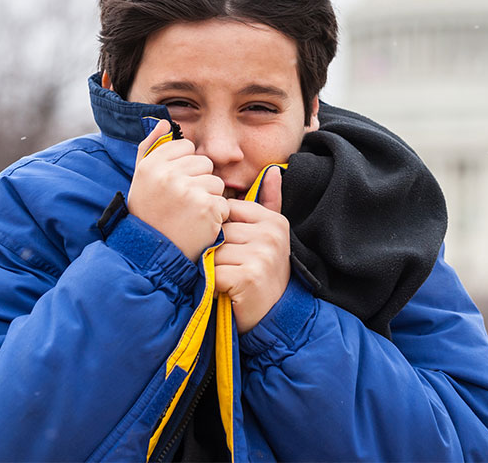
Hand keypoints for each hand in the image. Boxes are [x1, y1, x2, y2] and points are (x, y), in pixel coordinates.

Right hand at [127, 120, 228, 261]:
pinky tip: (199, 226)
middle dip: (199, 182)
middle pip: (204, 163)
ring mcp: (188, 191)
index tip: (174, 186)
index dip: (185, 166)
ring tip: (190, 215)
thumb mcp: (140, 180)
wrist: (151, 256)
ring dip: (209, 199)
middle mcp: (168, 174)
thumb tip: (163, 122)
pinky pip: (224, 202)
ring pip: (217, 182)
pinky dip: (216, 217)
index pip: (186, 146)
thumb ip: (150, 148)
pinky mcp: (206, 208)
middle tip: (183, 204)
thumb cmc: (148, 215)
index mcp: (151, 164)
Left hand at [214, 166, 290, 333]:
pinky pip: (215, 270)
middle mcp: (271, 234)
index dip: (219, 227)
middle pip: (220, 229)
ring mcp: (262, 254)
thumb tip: (273, 170)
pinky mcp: (250, 275)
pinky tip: (222, 289)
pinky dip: (212, 282)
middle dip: (213, 248)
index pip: (229, 208)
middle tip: (220, 266)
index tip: (222, 245)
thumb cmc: (264, 274)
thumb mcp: (270, 236)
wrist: (276, 318)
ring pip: (215, 249)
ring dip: (211, 266)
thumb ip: (269, 202)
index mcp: (273, 220)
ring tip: (222, 278)